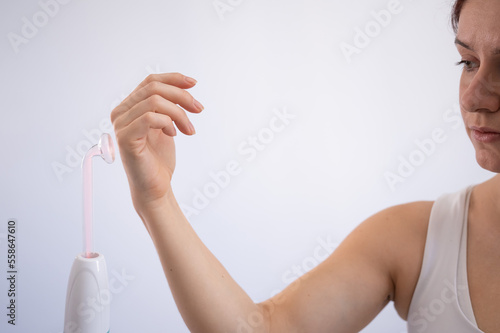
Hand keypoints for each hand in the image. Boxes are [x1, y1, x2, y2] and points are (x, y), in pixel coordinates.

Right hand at [111, 73, 203, 211]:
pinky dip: (168, 123)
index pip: (150, 81)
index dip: (174, 78)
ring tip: (189, 129)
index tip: (194, 83)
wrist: (156, 187)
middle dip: (181, 96)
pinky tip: (174, 135)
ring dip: (179, 113)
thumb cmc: (159, 159)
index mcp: (128, 107)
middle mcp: (120, 113)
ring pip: (155, 101)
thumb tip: (184, 84)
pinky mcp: (125, 138)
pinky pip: (150, 117)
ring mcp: (120, 125)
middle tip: (199, 109)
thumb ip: (168, 105)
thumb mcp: (167, 125)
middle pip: (153, 88)